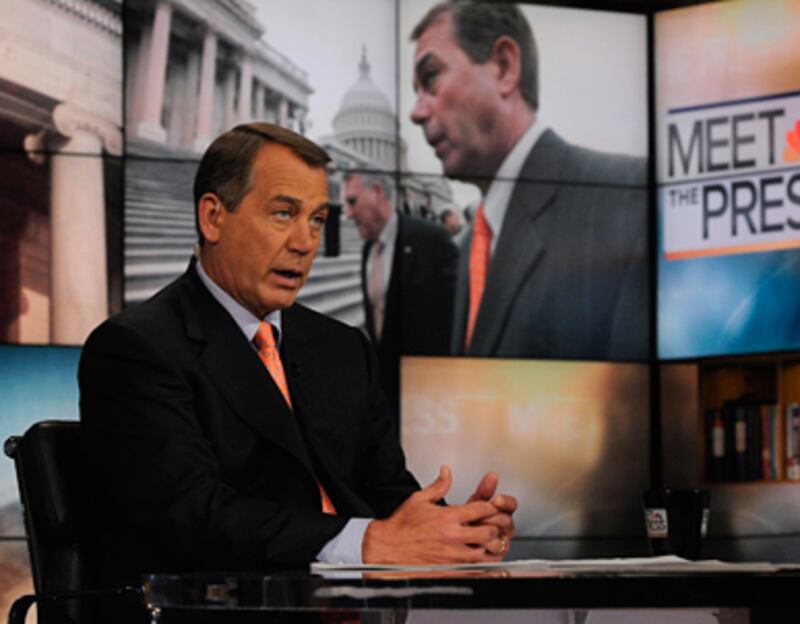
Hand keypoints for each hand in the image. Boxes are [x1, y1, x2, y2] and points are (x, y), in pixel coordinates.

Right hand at [362, 465, 501, 564]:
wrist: (388, 548)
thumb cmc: (401, 525)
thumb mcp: (419, 499)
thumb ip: (438, 485)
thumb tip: (447, 472)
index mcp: (447, 517)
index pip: (480, 509)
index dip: (490, 507)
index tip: (490, 507)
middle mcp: (452, 536)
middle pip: (487, 531)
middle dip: (492, 527)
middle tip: (490, 525)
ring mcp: (451, 555)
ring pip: (483, 552)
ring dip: (486, 546)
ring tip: (483, 542)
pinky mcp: (448, 570)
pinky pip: (472, 569)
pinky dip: (478, 564)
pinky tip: (475, 558)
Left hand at [467, 472, 517, 559]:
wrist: (454, 540)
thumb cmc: (466, 520)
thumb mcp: (474, 502)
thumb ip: (484, 490)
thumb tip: (492, 475)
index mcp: (502, 511)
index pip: (512, 504)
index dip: (505, 502)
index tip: (496, 499)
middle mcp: (504, 527)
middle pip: (506, 520)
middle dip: (492, 517)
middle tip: (480, 515)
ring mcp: (501, 542)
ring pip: (501, 537)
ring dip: (487, 532)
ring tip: (474, 528)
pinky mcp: (495, 557)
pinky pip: (495, 552)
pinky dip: (485, 547)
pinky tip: (475, 542)